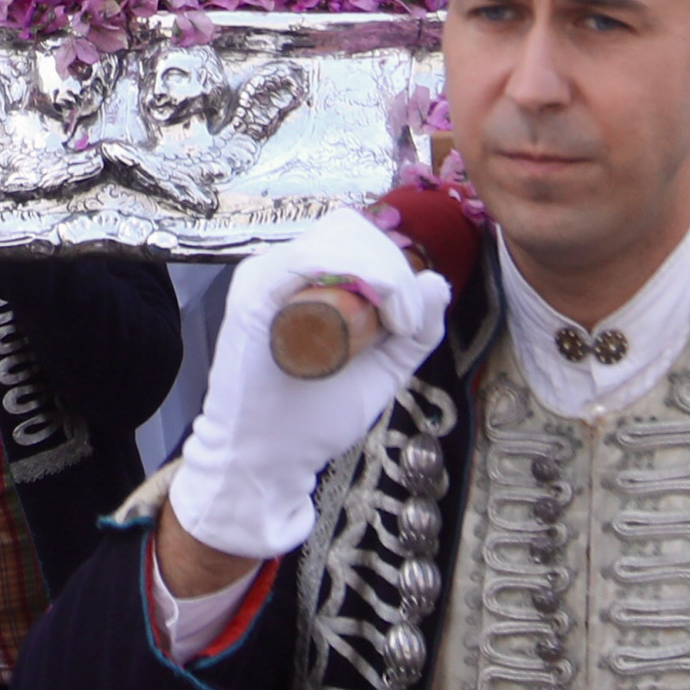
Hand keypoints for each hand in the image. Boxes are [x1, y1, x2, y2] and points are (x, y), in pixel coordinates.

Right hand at [167, 210, 451, 562]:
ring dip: (384, 272)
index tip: (411, 322)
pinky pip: (308, 257)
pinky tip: (379, 315)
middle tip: (407, 323)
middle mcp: (281, 268)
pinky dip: (359, 273)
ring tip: (397, 324)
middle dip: (394, 269)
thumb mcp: (381, 369)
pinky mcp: (252, 293)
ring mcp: (264, 276)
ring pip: (337, 236)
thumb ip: (414, 333)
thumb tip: (437, 282)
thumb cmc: (316, 416)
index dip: (394, 266)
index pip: (356, 238)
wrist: (270, 460)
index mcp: (305, 278)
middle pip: (351, 230)